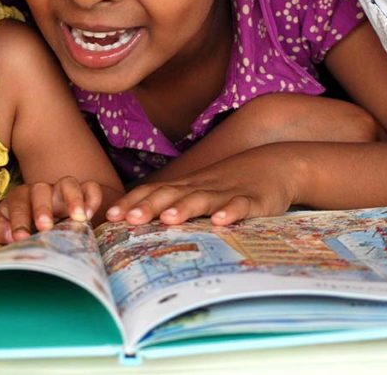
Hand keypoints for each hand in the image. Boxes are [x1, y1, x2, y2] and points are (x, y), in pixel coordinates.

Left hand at [0, 177, 105, 243]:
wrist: (41, 224)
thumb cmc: (21, 226)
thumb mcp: (4, 228)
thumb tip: (9, 234)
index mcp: (20, 197)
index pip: (18, 204)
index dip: (18, 220)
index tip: (20, 237)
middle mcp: (41, 190)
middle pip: (40, 190)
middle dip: (42, 208)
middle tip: (45, 227)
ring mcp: (63, 191)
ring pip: (68, 183)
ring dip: (73, 199)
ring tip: (78, 218)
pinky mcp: (82, 195)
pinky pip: (91, 188)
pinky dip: (93, 198)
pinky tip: (90, 216)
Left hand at [106, 146, 300, 225]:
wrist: (277, 164)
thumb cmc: (232, 182)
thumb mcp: (201, 191)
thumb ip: (175, 203)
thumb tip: (141, 221)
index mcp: (188, 187)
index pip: (154, 192)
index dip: (132, 203)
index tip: (108, 216)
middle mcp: (203, 188)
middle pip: (171, 195)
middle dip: (148, 206)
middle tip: (127, 219)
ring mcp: (228, 193)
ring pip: (202, 200)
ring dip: (184, 209)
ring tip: (167, 219)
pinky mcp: (254, 201)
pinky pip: (241, 206)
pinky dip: (231, 212)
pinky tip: (220, 221)